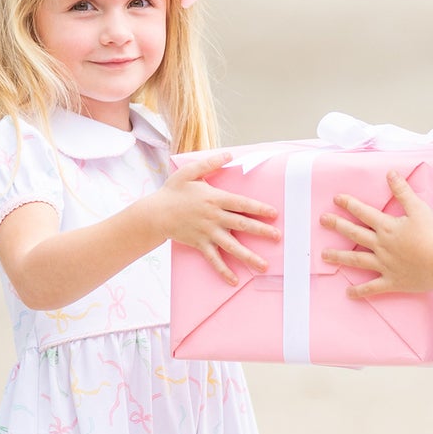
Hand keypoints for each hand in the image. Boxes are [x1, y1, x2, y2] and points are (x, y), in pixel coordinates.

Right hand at [150, 152, 279, 284]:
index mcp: (214, 198)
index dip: (259, 208)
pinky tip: (234, 280)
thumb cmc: (173, 191)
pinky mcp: (200, 244)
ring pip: (232, 246)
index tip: (274, 214)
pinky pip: (214, 260)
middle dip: (261, 231)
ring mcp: (207, 233)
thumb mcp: (190, 171)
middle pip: (242, 225)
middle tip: (278, 237)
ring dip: (249, 256)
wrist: (155, 213)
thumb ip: (210, 163)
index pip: (242, 204)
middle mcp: (214, 217)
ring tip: (264, 266)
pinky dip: (224, 270)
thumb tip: (228, 153)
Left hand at [320, 170, 432, 296]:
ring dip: (339, 256)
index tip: (336, 199)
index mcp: (387, 227)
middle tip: (323, 220)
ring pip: (356, 260)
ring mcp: (384, 265)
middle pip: (354, 233)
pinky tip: (348, 293)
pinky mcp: (391, 281)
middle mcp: (381, 245)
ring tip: (324, 255)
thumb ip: (403, 191)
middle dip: (337, 225)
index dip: (349, 204)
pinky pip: (372, 287)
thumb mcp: (419, 208)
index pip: (363, 213)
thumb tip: (390, 173)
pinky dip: (360, 291)